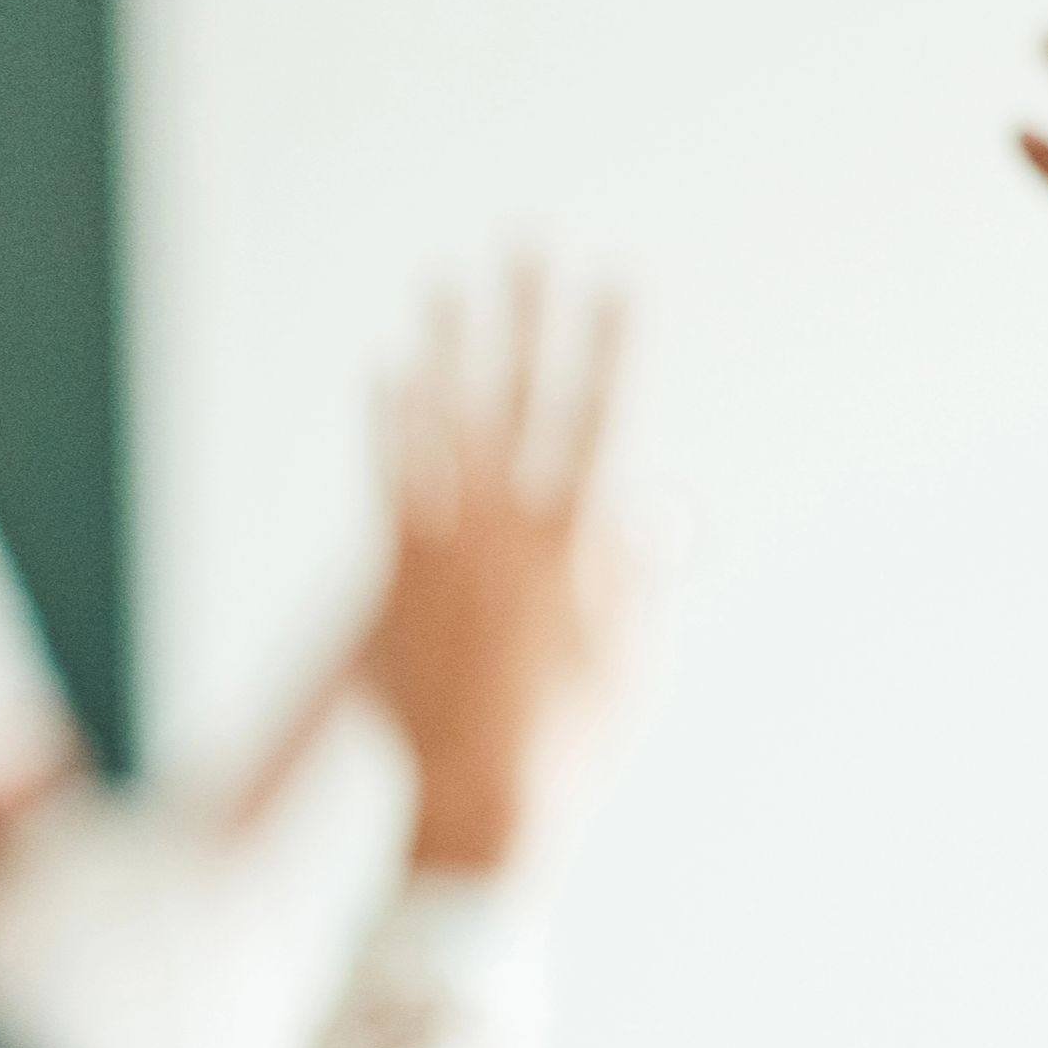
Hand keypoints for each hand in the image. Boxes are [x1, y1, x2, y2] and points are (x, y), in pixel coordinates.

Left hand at [363, 265, 626, 875]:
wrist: (480, 803)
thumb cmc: (572, 748)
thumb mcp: (633, 665)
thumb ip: (638, 579)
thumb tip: (659, 509)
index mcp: (575, 548)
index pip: (598, 421)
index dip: (609, 347)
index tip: (619, 284)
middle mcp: (506, 531)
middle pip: (519, 398)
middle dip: (528, 316)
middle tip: (528, 244)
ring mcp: (446, 548)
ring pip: (445, 424)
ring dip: (449, 346)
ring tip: (446, 282)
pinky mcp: (397, 575)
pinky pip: (391, 479)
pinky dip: (390, 422)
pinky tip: (387, 369)